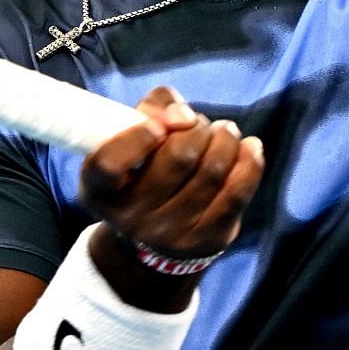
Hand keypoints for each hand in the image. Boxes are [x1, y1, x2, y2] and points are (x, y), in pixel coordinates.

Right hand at [79, 86, 263, 260]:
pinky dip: (249, 161)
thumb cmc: (145, 168)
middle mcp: (130, 219)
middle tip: (199, 124)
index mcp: (99, 190)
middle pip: (178, 157)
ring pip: (211, 171)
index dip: (136, 138)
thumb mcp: (132, 138)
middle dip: (197, 127)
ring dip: (225, 139)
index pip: (109, 163)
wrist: (159, 233)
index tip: (159, 125)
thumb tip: (183, 115)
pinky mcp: (206, 241)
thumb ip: (153, 108)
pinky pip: (236, 194)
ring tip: (225, 132)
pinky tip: (249, 147)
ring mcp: (169, 235)